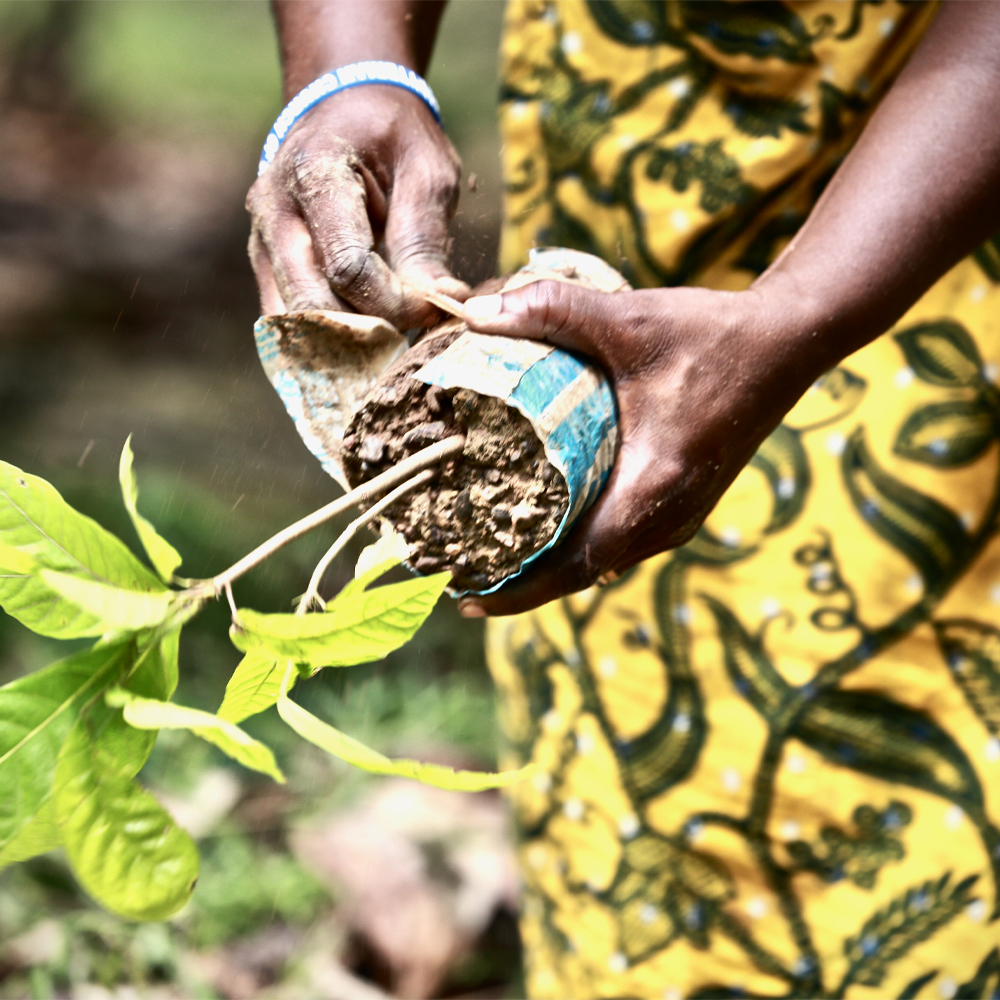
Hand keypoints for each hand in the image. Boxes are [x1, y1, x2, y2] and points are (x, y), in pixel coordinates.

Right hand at [246, 85, 468, 326]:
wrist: (345, 107)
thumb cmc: (394, 136)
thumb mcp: (427, 171)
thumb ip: (426, 240)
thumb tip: (442, 303)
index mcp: (314, 171)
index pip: (348, 267)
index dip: (395, 302)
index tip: (434, 308)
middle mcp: (273, 209)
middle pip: (314, 303)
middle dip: (370, 331)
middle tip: (415, 330)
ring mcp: (261, 240)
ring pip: (294, 322)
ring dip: (345, 344)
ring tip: (392, 338)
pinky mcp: (265, 266)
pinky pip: (287, 322)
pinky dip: (325, 342)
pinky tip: (364, 342)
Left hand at [457, 280, 827, 615]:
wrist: (787, 344)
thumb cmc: (714, 337)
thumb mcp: (631, 320)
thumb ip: (554, 310)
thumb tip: (476, 312)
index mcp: (654, 487)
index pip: (575, 565)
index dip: (518, 589)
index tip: (467, 601)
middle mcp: (669, 516)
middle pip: (581, 572)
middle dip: (520, 582)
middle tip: (458, 576)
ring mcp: (680, 515)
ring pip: (601, 559)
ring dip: (548, 565)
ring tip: (489, 556)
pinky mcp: (682, 502)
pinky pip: (619, 539)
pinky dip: (577, 543)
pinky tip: (542, 524)